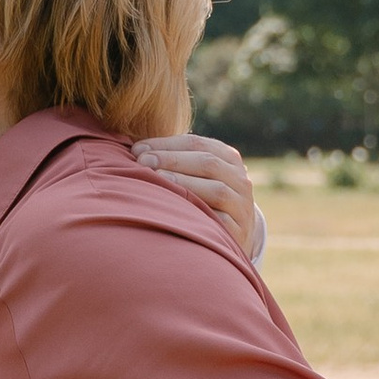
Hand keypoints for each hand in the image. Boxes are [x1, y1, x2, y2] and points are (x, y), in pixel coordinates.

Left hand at [131, 131, 259, 257]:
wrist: (235, 235)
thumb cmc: (203, 199)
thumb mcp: (197, 175)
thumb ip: (175, 161)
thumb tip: (136, 150)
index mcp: (229, 158)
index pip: (197, 144)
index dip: (166, 144)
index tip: (137, 148)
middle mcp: (240, 178)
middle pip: (207, 162)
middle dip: (172, 160)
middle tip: (142, 161)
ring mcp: (242, 205)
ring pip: (217, 189)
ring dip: (185, 182)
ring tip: (157, 179)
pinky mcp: (239, 230)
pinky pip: (219, 220)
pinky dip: (198, 213)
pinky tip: (176, 210)